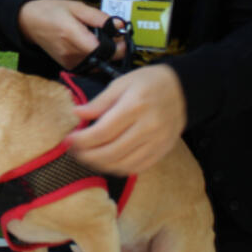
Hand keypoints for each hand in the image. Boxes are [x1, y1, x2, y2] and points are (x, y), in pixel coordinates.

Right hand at [18, 0, 119, 68]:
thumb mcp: (75, 7)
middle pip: (101, 58)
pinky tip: (94, 48)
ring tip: (106, 42)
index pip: (101, 49)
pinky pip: (88, 66)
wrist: (29, 23)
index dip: (116, 46)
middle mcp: (69, 52)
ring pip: (96, 64)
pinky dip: (95, 58)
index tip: (123, 39)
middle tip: (118, 39)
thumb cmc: (51, 11)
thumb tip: (119, 25)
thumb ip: (98, 17)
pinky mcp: (67, 66)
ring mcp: (67, 62)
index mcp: (71, 34)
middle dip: (114, 51)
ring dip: (105, 55)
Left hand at [65, 64, 186, 175]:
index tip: (68, 140)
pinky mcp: (162, 152)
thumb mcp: (121, 83)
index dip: (82, 140)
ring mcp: (157, 142)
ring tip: (86, 157)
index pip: (103, 131)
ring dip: (99, 165)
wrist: (182, 90)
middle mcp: (148, 127)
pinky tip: (105, 162)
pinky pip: (136, 168)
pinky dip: (117, 169)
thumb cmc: (148, 83)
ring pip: (123, 164)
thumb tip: (77, 114)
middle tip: (73, 151)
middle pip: (111, 152)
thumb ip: (99, 101)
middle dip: (87, 155)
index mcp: (135, 106)